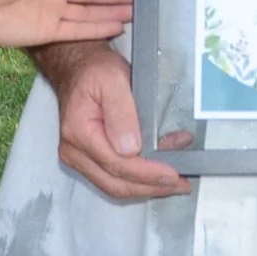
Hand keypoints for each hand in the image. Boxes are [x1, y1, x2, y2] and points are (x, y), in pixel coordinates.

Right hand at [38, 44, 192, 200]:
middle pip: (116, 183)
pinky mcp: (88, 159)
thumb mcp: (113, 79)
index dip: (147, 173)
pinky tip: (159, 173)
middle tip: (182, 184)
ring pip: (115, 186)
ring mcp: (80, 158)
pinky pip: (113, 177)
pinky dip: (138, 179)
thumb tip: (131, 149)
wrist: (78, 68)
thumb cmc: (96, 71)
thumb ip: (121, 112)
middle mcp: (75, 152)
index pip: (116, 164)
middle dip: (151, 187)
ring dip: (147, 187)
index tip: (173, 175)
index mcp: (79, 132)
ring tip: (175, 182)